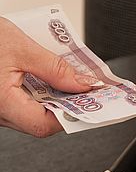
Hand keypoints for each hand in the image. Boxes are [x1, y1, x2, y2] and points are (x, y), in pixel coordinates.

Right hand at [0, 17, 95, 136]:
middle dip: (67, 105)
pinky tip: (52, 79)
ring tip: (72, 81)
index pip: (44, 125)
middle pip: (41, 121)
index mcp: (1, 102)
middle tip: (86, 89)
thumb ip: (55, 68)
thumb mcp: (21, 47)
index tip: (90, 102)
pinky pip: (24, 104)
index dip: (71, 115)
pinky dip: (41, 94)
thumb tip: (83, 84)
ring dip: (55, 99)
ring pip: (33, 113)